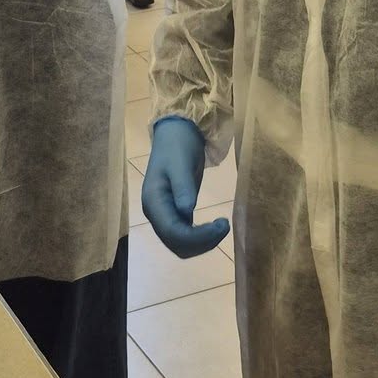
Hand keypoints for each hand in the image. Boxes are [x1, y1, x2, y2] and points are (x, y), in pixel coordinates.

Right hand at [142, 116, 229, 256]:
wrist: (176, 134)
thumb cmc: (177, 146)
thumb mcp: (181, 163)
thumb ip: (183, 187)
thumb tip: (187, 211)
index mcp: (153, 202)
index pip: (172, 232)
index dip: (197, 236)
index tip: (221, 225)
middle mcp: (156, 214)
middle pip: (176, 243)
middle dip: (201, 242)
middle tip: (225, 226)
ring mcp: (164, 215)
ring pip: (180, 243)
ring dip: (202, 242)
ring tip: (222, 226)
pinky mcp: (175, 213)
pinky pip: (185, 235)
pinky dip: (200, 237)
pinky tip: (215, 227)